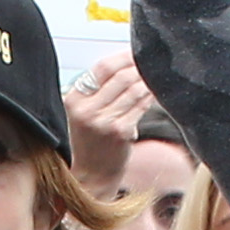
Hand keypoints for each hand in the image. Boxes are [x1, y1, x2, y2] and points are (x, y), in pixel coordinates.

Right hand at [64, 55, 159, 194]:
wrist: (91, 177)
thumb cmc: (90, 143)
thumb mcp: (82, 114)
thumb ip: (97, 92)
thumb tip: (124, 65)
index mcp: (74, 99)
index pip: (101, 68)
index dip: (122, 57)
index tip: (135, 53)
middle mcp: (87, 109)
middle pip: (120, 76)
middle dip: (139, 67)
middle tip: (151, 63)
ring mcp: (104, 121)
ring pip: (133, 89)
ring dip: (147, 81)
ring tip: (154, 77)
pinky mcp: (121, 132)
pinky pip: (141, 106)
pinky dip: (150, 96)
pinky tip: (155, 93)